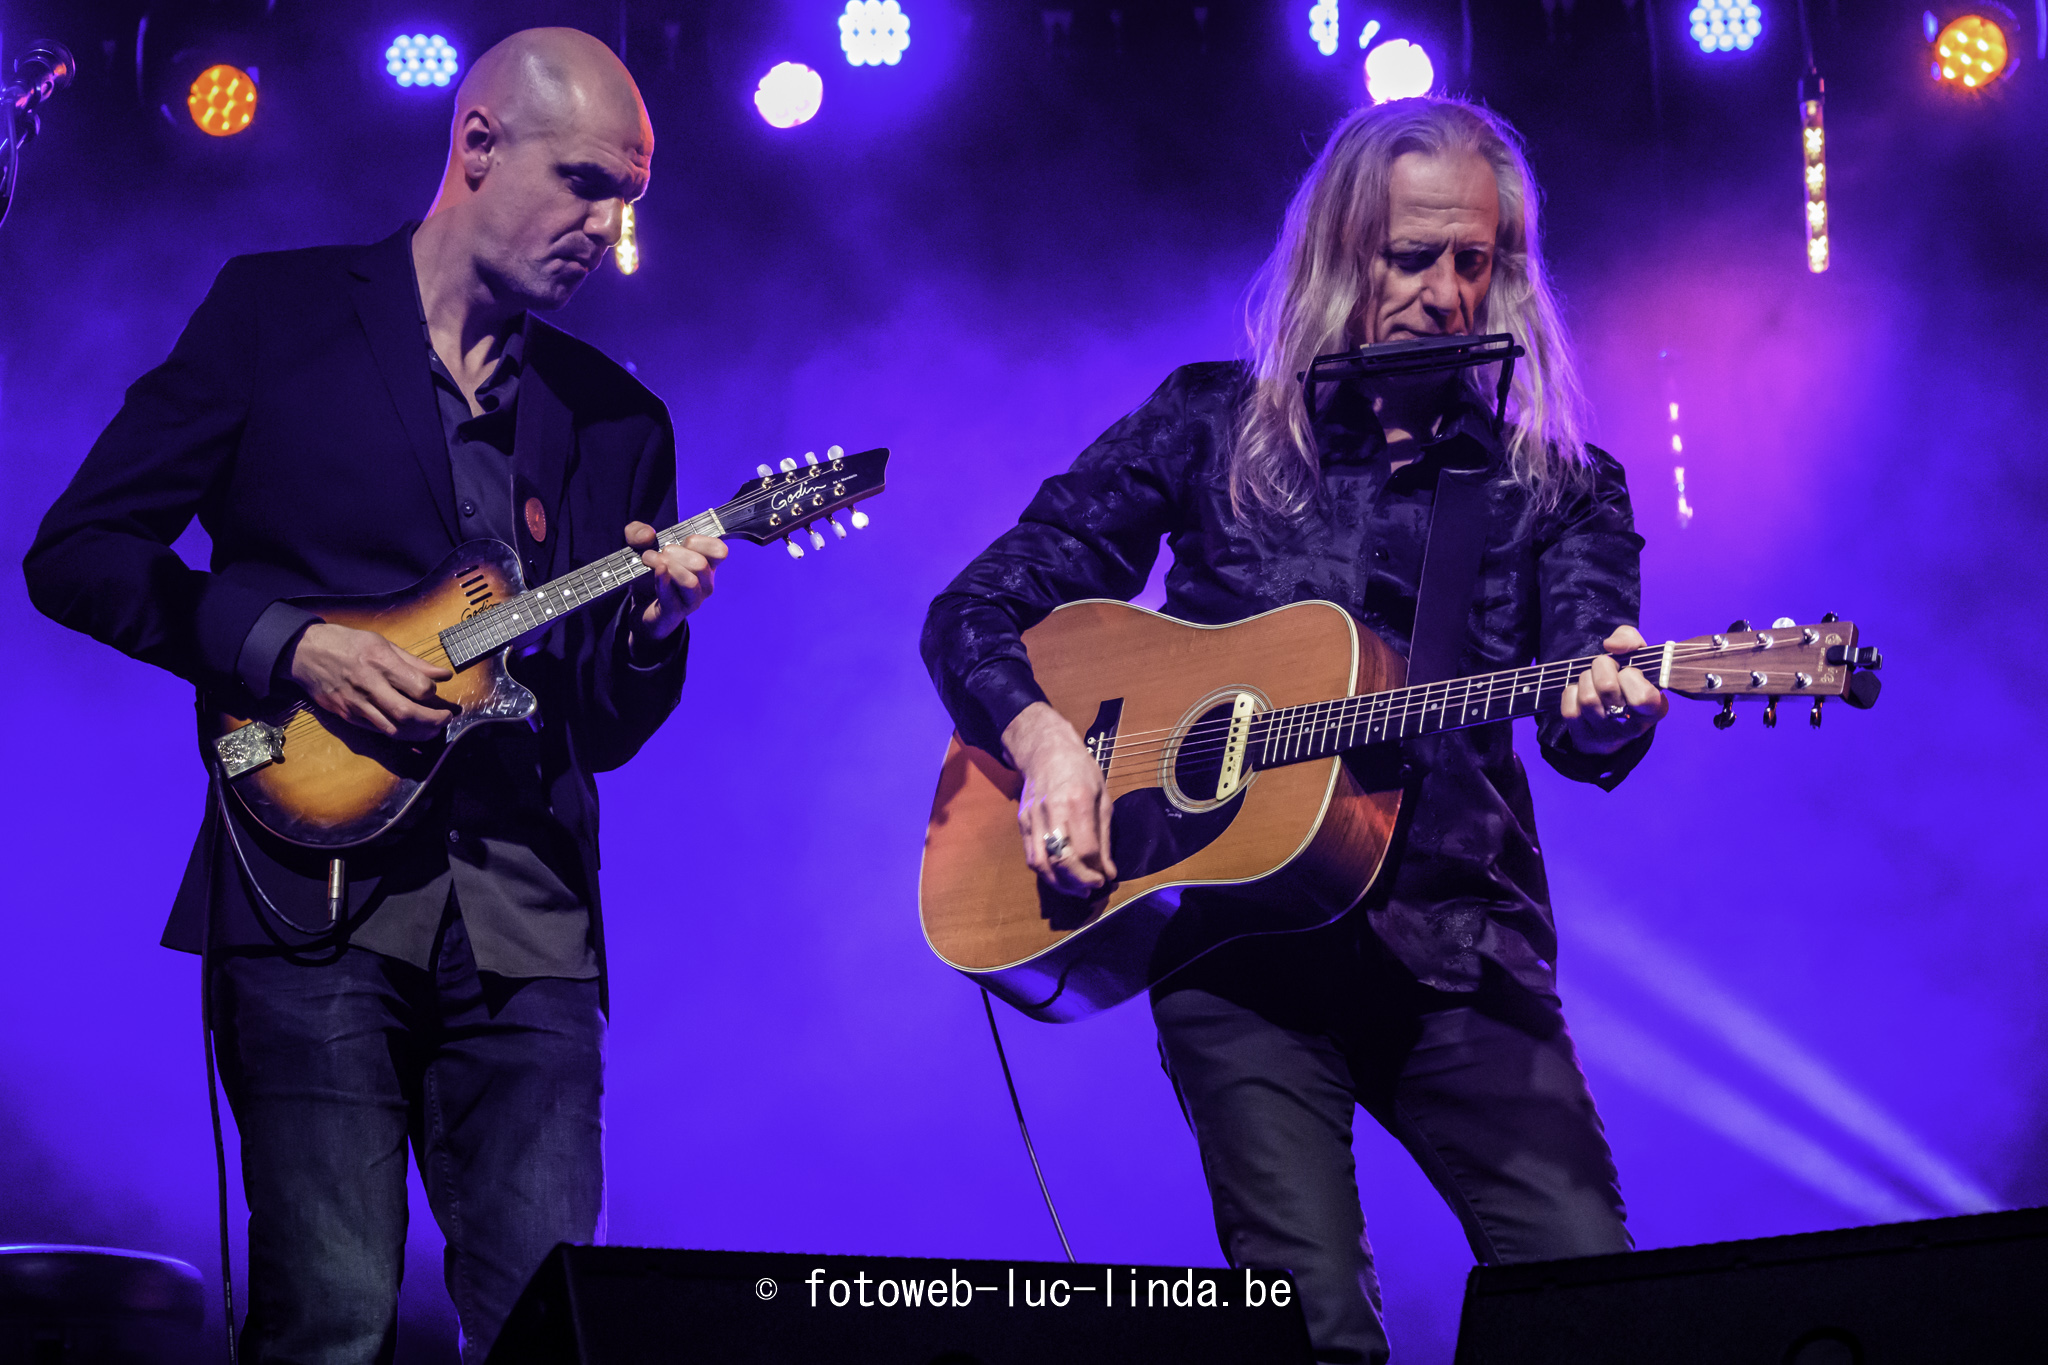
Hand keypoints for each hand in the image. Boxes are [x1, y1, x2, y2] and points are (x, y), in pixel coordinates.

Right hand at [288, 623, 455, 740]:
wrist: (304, 653)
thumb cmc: (346, 644)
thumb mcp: (382, 643)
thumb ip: (414, 662)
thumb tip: (445, 675)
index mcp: (380, 662)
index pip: (418, 687)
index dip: (433, 694)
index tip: (436, 692)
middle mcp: (369, 685)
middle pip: (407, 714)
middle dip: (433, 721)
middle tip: (446, 719)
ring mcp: (356, 704)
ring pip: (394, 729)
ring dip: (419, 733)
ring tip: (433, 729)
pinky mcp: (348, 716)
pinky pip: (378, 730)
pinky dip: (399, 733)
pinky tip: (410, 729)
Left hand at [626, 523, 726, 642]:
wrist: (640, 608)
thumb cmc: (649, 575)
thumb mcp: (639, 546)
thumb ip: (638, 532)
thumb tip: (648, 535)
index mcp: (707, 565)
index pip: (719, 550)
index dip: (698, 541)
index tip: (680, 542)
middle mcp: (705, 584)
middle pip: (700, 564)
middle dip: (674, 552)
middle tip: (657, 555)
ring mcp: (692, 600)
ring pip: (690, 582)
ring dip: (667, 566)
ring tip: (649, 561)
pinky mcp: (675, 612)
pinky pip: (671, 596)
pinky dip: (662, 580)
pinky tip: (656, 570)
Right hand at [1002, 701, 1117, 894]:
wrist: (1045, 750)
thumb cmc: (1080, 770)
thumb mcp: (1102, 797)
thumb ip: (1104, 837)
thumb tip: (1108, 871)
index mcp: (1078, 801)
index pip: (1085, 849)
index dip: (1095, 872)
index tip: (1105, 879)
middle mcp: (1052, 811)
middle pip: (1061, 860)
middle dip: (1078, 882)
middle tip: (1091, 889)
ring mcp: (1032, 818)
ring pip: (1041, 864)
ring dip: (1060, 884)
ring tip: (1076, 889)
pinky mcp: (1021, 823)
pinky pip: (1031, 856)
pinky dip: (1046, 873)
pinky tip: (1060, 876)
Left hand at [1560, 625, 1668, 753]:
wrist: (1611, 712)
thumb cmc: (1627, 679)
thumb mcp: (1636, 654)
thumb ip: (1629, 639)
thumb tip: (1611, 646)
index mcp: (1655, 709)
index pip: (1642, 696)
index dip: (1630, 675)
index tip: (1629, 672)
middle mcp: (1633, 728)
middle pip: (1607, 688)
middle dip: (1602, 668)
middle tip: (1606, 671)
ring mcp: (1607, 737)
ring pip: (1587, 698)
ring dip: (1586, 679)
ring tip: (1593, 681)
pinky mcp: (1584, 739)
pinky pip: (1570, 709)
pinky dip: (1572, 693)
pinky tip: (1581, 694)